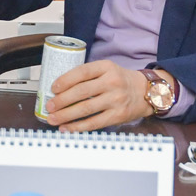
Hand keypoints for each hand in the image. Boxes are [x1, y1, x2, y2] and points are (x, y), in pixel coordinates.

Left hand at [43, 60, 164, 130]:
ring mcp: (116, 99)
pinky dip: (77, 127)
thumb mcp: (107, 70)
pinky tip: (66, 128)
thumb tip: (59, 89)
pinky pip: (94, 123)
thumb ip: (88, 76)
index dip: (65, 80)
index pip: (82, 72)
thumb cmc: (120, 80)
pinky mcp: (118, 115)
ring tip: (53, 119)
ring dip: (65, 115)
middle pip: (81, 91)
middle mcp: (112, 82)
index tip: (53, 88)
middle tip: (49, 106)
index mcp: (106, 67)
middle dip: (61, 100)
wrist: (146, 92)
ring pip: (85, 108)